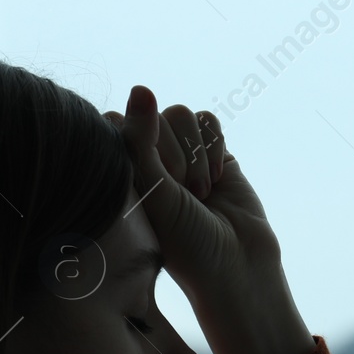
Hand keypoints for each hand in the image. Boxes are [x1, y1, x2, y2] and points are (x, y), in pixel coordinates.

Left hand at [104, 85, 312, 353]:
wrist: (238, 265)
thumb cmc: (186, 244)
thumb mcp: (154, 194)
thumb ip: (140, 140)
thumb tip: (142, 88)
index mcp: (121, 172)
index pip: (115, 124)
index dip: (139, 147)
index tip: (155, 188)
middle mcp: (148, 160)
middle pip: (152, 115)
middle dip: (172, 154)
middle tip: (185, 195)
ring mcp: (181, 154)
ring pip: (180, 113)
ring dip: (195, 152)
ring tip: (200, 192)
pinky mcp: (213, 151)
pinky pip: (207, 120)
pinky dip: (214, 147)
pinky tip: (217, 179)